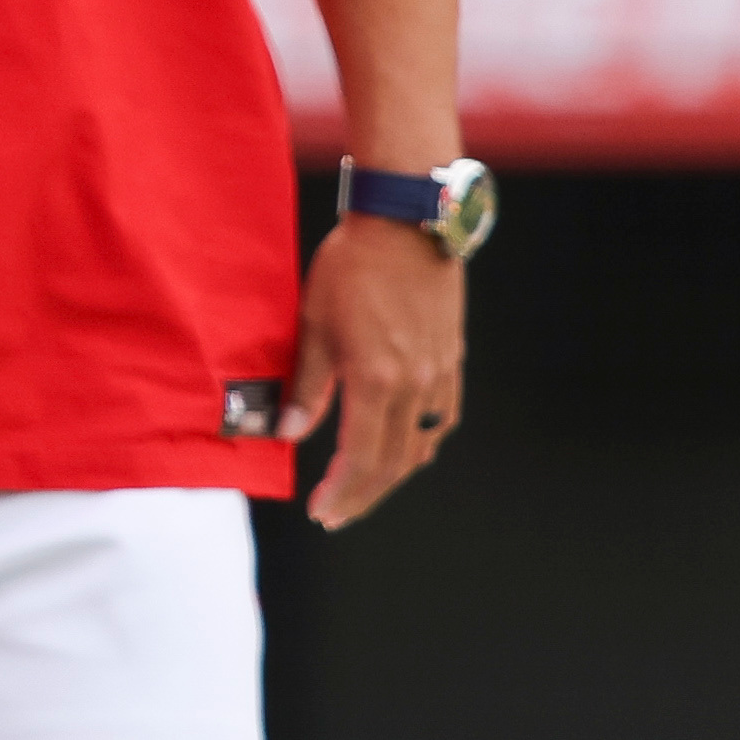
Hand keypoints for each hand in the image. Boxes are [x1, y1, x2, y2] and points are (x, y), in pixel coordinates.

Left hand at [283, 213, 464, 528]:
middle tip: (335, 514)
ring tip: (360, 487)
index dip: (342, 491)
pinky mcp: (452, 362)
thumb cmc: (350, 268)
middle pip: (394, 463)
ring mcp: (440, 376)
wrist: (407, 226)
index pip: (361, 457)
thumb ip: (306, 384)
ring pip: (421, 446)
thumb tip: (287, 432)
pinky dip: (420, 444)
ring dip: (391, 474)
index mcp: (377, 380)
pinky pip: (441, 419)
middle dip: (363, 495)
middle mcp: (415, 386)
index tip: (322, 511)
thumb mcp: (313, 324)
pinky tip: (402, 450)